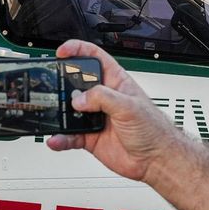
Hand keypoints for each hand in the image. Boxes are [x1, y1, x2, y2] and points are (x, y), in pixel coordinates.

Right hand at [46, 39, 190, 182]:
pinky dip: (60, 138)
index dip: (77, 50)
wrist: (155, 159)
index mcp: (114, 81)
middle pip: (74, 83)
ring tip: (54, 118)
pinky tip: (57, 139)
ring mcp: (93, 117)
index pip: (93, 57)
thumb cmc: (153, 129)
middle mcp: (102, 98)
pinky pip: (69, 135)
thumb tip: (80, 99)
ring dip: (59, 114)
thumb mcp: (130, 106)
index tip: (62, 52)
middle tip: (53, 88)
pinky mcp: (88, 136)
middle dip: (61, 83)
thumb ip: (103, 98)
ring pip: (68, 111)